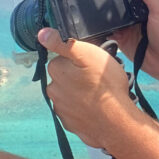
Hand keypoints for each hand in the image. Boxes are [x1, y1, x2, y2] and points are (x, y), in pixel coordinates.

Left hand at [38, 28, 135, 147]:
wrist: (116, 123)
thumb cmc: (105, 86)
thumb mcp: (88, 54)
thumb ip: (63, 43)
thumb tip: (42, 33)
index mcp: (56, 71)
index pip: (62, 58)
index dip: (79, 59)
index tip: (91, 64)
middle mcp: (54, 91)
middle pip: (65, 77)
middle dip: (78, 77)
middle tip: (98, 79)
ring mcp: (61, 110)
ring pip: (70, 95)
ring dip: (80, 94)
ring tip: (100, 95)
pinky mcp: (70, 124)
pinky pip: (75, 112)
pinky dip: (83, 110)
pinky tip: (97, 108)